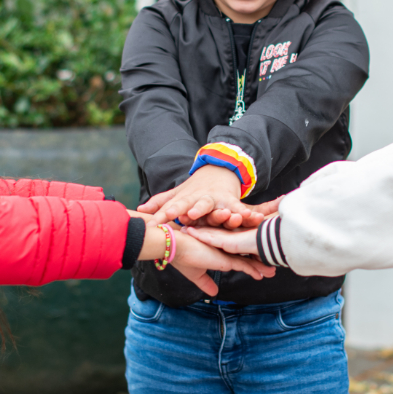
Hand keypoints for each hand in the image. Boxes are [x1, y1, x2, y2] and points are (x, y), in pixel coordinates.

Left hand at [138, 166, 266, 228]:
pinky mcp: (232, 201)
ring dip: (220, 213)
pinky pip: (239, 209)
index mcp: (185, 199)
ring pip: (217, 207)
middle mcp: (200, 199)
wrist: (220, 169)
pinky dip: (246, 213)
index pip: (171, 208)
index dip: (162, 215)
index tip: (152, 224)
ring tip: (223, 217)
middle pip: (193, 206)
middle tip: (186, 217)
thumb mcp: (179, 195)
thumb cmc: (195, 189)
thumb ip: (161, 203)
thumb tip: (140, 209)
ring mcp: (217, 199)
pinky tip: (252, 217)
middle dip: (189, 210)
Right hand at [169, 227, 274, 295]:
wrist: (174, 247)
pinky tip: (261, 274)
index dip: (250, 263)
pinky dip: (253, 270)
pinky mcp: (224, 257)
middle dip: (260, 263)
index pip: (238, 258)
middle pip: (247, 257)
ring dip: (261, 267)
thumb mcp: (196, 275)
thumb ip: (206, 283)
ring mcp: (227, 253)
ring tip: (272, 272)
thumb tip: (214, 293)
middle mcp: (226, 250)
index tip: (260, 269)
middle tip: (272, 270)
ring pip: (248, 260)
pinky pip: (242, 264)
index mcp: (220, 252)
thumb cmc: (183, 258)